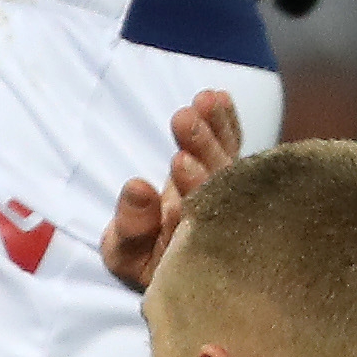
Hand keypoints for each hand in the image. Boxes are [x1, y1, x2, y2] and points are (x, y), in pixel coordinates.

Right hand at [104, 87, 250, 290]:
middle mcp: (219, 220)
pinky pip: (233, 147)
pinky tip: (219, 97)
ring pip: (228, 160)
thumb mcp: (122, 251)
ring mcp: (226, 196)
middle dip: (205, 149)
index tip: (180, 162)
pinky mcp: (226, 174)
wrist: (162, 257)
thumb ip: (131, 226)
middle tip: (186, 121)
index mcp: (197, 243)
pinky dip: (228, 122)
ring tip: (203, 100)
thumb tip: (138, 187)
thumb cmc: (138, 258)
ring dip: (216, 128)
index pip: (201, 215)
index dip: (193, 188)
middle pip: (220, 183)